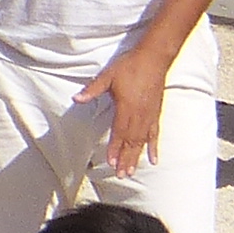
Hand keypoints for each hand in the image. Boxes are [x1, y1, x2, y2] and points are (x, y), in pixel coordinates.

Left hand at [82, 38, 175, 176]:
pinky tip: (153, 160)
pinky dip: (153, 148)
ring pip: (142, 141)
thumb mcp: (108, 75)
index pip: (119, 132)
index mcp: (126, 107)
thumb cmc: (130, 65)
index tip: (111, 162)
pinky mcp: (156, 114)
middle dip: (125, 159)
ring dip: (136, 157)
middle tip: (121, 175)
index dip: (115, 148)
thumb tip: (76, 98)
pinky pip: (155, 134)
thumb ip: (93, 89)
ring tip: (131, 171)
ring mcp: (149, 116)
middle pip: (131, 142)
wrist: (154, 58)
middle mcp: (139, 115)